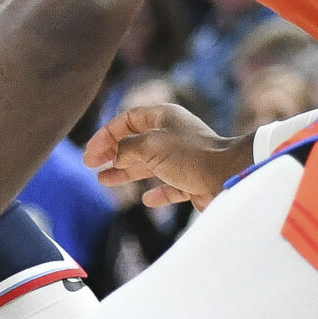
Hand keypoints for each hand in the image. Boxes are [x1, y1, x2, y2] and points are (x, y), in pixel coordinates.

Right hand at [81, 103, 248, 208]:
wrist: (227, 176)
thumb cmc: (189, 155)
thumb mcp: (149, 145)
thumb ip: (126, 147)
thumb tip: (115, 155)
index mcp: (164, 118)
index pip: (128, 120)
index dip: (106, 134)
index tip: (91, 151)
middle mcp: (174, 136)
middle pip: (136, 142)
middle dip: (112, 153)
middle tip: (92, 165)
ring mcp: (184, 159)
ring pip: (149, 165)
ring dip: (126, 172)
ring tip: (104, 180)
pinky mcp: (193, 180)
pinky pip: (171, 186)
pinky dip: (158, 193)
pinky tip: (147, 200)